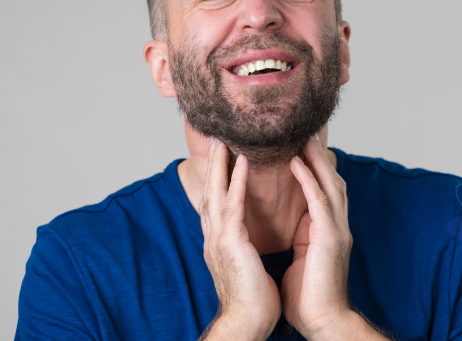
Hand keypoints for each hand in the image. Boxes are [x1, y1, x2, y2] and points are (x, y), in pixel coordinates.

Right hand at [199, 138, 281, 339]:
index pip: (216, 204)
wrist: (247, 323)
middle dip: (213, 166)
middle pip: (209, 193)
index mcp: (220, 243)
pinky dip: (236, 182)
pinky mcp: (230, 243)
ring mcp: (219, 239)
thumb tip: (247, 238)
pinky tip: (242, 163)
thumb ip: (243, 247)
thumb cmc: (252, 299)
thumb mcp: (245, 265)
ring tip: (224, 141)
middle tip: (216, 140)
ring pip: (216, 193)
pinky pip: (233, 205)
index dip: (218, 180)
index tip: (222, 159)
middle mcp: (214, 237)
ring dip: (220, 164)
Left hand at [281, 136, 353, 339]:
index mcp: (328, 230)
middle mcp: (336, 225)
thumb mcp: (303, 257)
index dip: (315, 168)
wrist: (322, 321)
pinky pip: (319, 200)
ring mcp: (337, 230)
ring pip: (329, 183)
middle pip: (330, 180)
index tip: (301, 147)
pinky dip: (308, 179)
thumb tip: (293, 226)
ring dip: (316, 158)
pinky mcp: (330, 237)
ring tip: (303, 136)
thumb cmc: (308, 295)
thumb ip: (302, 237)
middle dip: (319, 155)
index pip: (323, 190)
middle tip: (306, 132)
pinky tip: (297, 162)